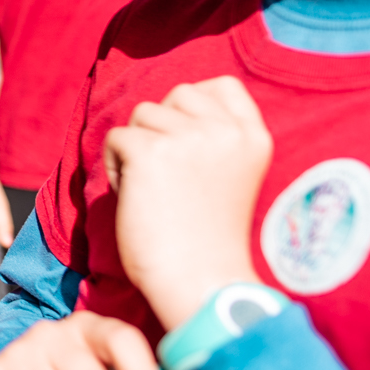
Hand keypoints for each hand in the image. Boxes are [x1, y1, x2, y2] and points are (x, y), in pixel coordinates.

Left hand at [106, 77, 270, 329]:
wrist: (201, 283)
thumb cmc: (208, 240)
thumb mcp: (230, 175)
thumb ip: (214, 138)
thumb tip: (166, 108)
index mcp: (254, 137)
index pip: (223, 86)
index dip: (194, 106)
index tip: (186, 142)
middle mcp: (226, 131)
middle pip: (176, 95)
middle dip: (161, 127)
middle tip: (167, 177)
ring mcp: (190, 138)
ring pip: (142, 114)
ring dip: (136, 148)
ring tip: (153, 192)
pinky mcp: (151, 152)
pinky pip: (116, 138)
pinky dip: (115, 168)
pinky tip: (135, 200)